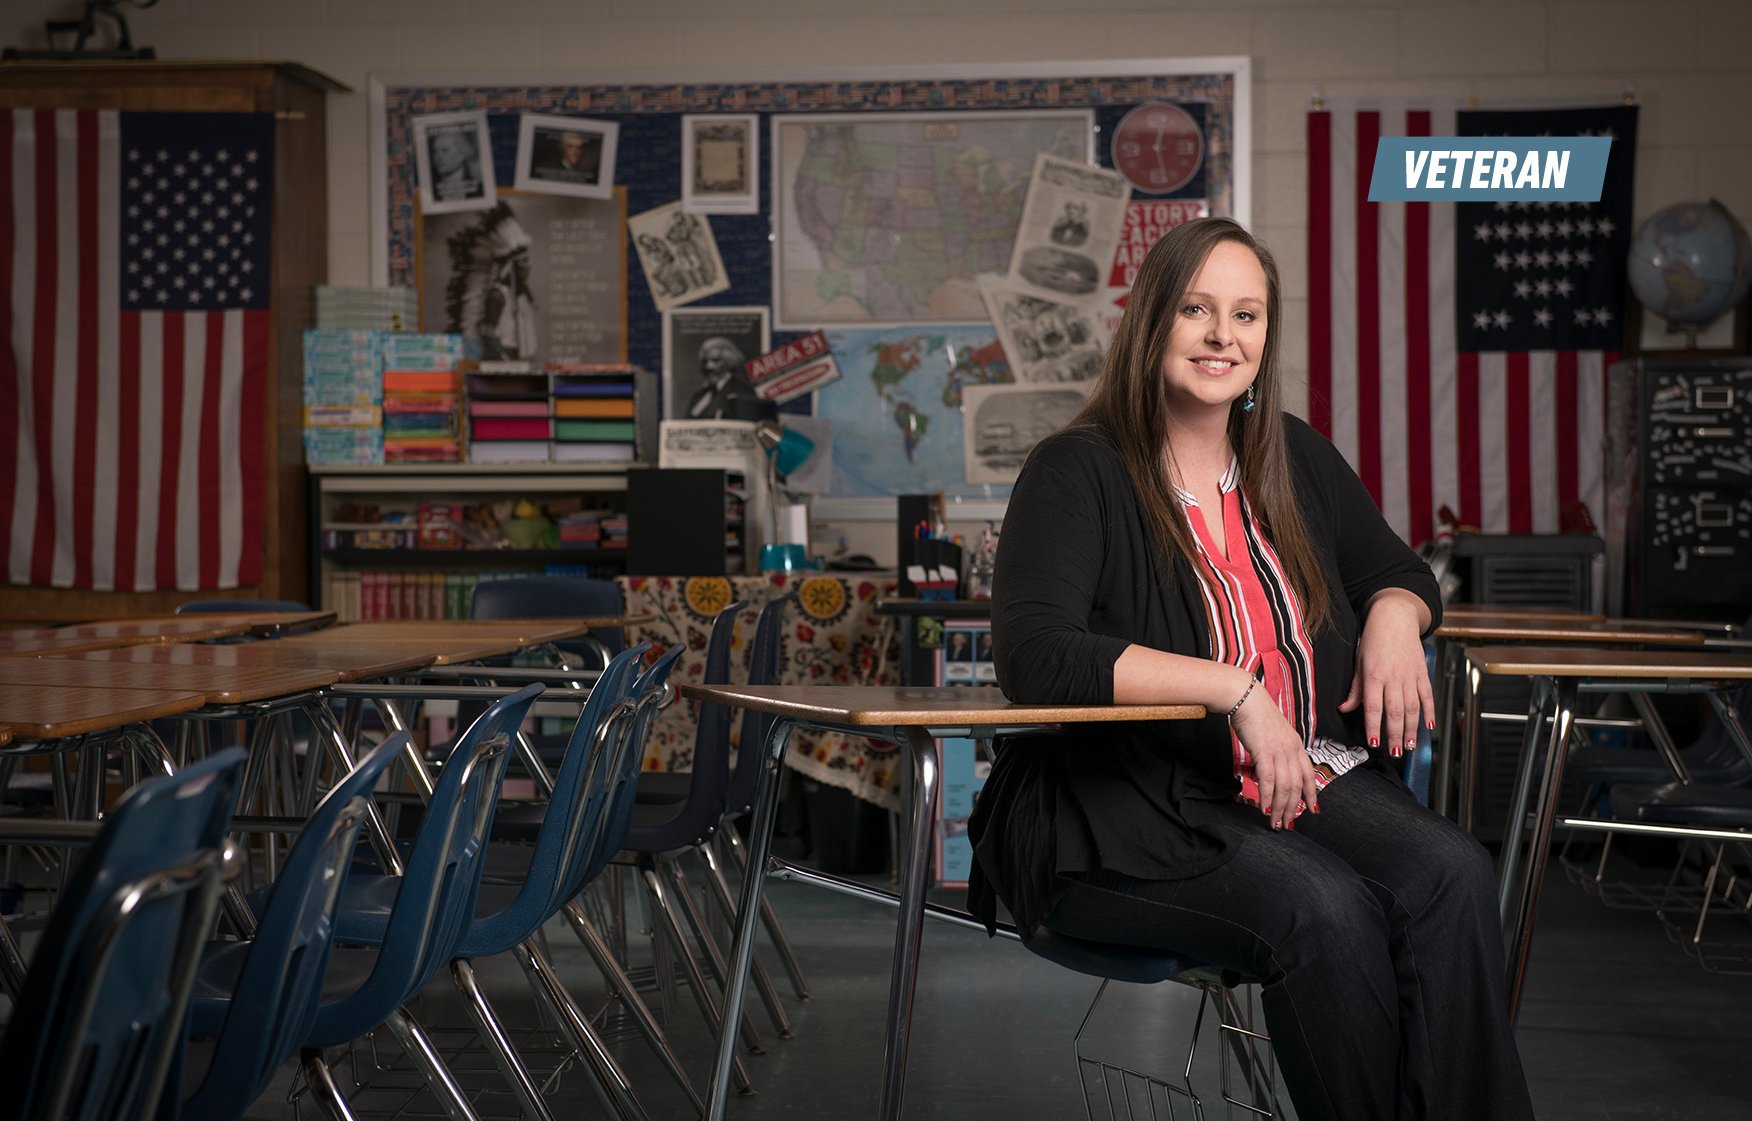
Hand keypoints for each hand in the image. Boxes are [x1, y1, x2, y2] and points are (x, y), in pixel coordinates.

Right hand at [1230, 682, 1319, 830]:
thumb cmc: (1256, 714)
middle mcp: (1292, 750)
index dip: (1312, 795)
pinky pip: (1268, 780)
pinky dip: (1267, 797)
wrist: (1245, 698)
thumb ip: (1277, 751)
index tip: (1312, 810)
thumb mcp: (1274, 734)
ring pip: (1284, 787)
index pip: (1309, 775)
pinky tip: (1264, 808)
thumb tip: (1271, 770)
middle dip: (1292, 808)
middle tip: (1286, 825)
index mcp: (1297, 745)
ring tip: (1275, 822)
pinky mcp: (1264, 752)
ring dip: (1280, 808)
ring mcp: (1279, 751)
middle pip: (1297, 786)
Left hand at [1338, 590, 1434, 754]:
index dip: (1374, 727)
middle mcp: (1393, 678)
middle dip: (1394, 735)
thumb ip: (1355, 689)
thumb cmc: (1373, 640)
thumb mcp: (1358, 663)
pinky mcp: (1422, 673)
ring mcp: (1410, 676)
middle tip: (1394, 752)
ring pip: (1412, 708)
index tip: (1374, 743)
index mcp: (1374, 676)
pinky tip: (1428, 727)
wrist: (1394, 618)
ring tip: (1408, 746)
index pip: (1373, 707)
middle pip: (1395, 712)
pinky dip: (1429, 712)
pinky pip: (1427, 696)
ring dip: (1410, 729)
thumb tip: (1343, 709)